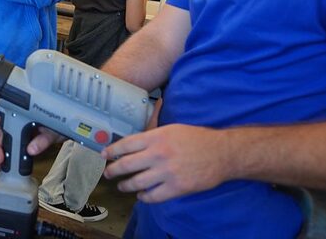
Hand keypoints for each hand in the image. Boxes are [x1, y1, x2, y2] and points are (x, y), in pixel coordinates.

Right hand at [0, 117, 64, 170]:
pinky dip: (9, 148)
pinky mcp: (30, 135)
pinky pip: (16, 140)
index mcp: (26, 113)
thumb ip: (44, 140)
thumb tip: (31, 150)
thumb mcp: (55, 131)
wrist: (77, 125)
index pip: (5, 119)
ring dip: (1, 150)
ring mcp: (26, 126)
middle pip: (4, 131)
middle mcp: (23, 118)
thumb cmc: (66, 122)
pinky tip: (1, 158)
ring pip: (8, 137)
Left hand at [102, 124, 231, 202]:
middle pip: (126, 164)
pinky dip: (144, 197)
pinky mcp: (176, 188)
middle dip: (113, 170)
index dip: (111, 150)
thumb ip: (152, 133)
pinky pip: (153, 196)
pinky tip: (141, 195)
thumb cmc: (197, 138)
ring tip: (122, 186)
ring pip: (137, 182)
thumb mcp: (172, 128)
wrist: (222, 153)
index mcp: (156, 137)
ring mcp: (167, 172)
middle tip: (108, 173)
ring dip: (125, 185)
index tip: (104, 155)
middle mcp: (158, 154)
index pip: (126, 145)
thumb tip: (134, 139)